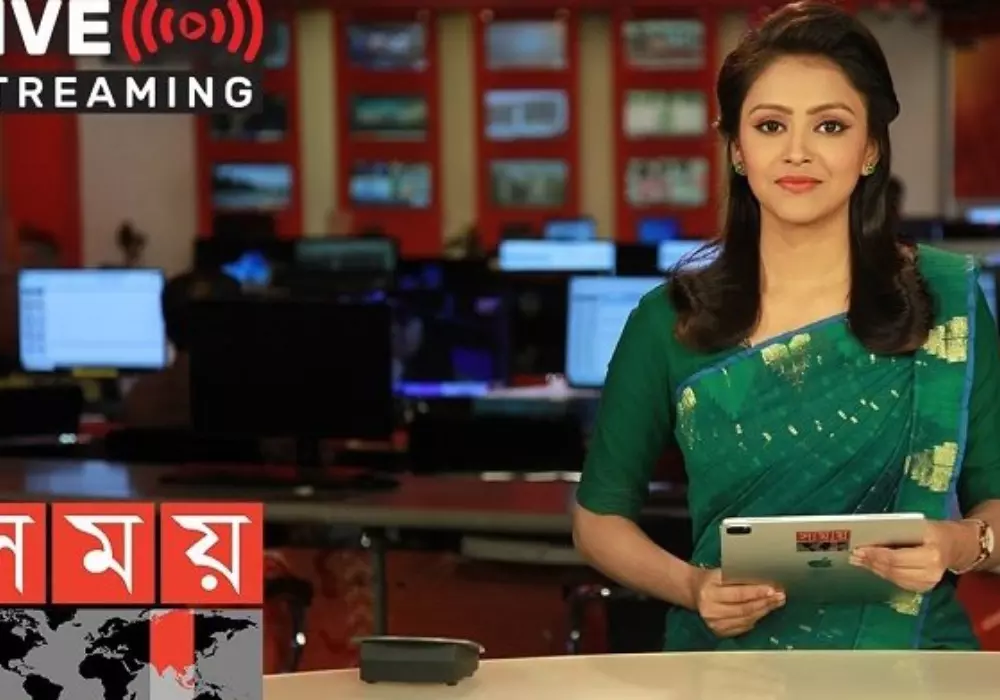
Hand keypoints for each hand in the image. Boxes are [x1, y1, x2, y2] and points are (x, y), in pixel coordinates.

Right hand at [689, 567, 784, 637]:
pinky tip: (763, 611)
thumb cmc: (711, 580)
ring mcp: (715, 624)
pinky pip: (743, 627)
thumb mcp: (721, 574)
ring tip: (775, 603)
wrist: (694, 591)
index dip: (757, 592)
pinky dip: (755, 619)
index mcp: (709, 593)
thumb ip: (740, 578)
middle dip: (765, 603)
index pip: (738, 594)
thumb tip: (765, 583)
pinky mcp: (719, 632)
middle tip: (780, 596)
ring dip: (763, 611)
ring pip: (746, 620)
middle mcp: (711, 611)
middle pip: (744, 609)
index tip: (773, 589)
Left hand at [850, 520, 976, 592]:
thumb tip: (871, 535)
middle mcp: (931, 573)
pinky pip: (898, 582)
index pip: (896, 558)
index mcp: (932, 556)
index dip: (876, 555)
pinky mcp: (923, 588)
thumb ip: (899, 532)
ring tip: (858, 560)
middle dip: (871, 562)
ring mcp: (928, 584)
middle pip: (893, 570)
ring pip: (893, 578)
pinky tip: (872, 566)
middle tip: (854, 555)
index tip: (860, 549)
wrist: (955, 546)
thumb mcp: (922, 526)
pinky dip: (883, 573)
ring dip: (874, 569)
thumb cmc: (935, 532)